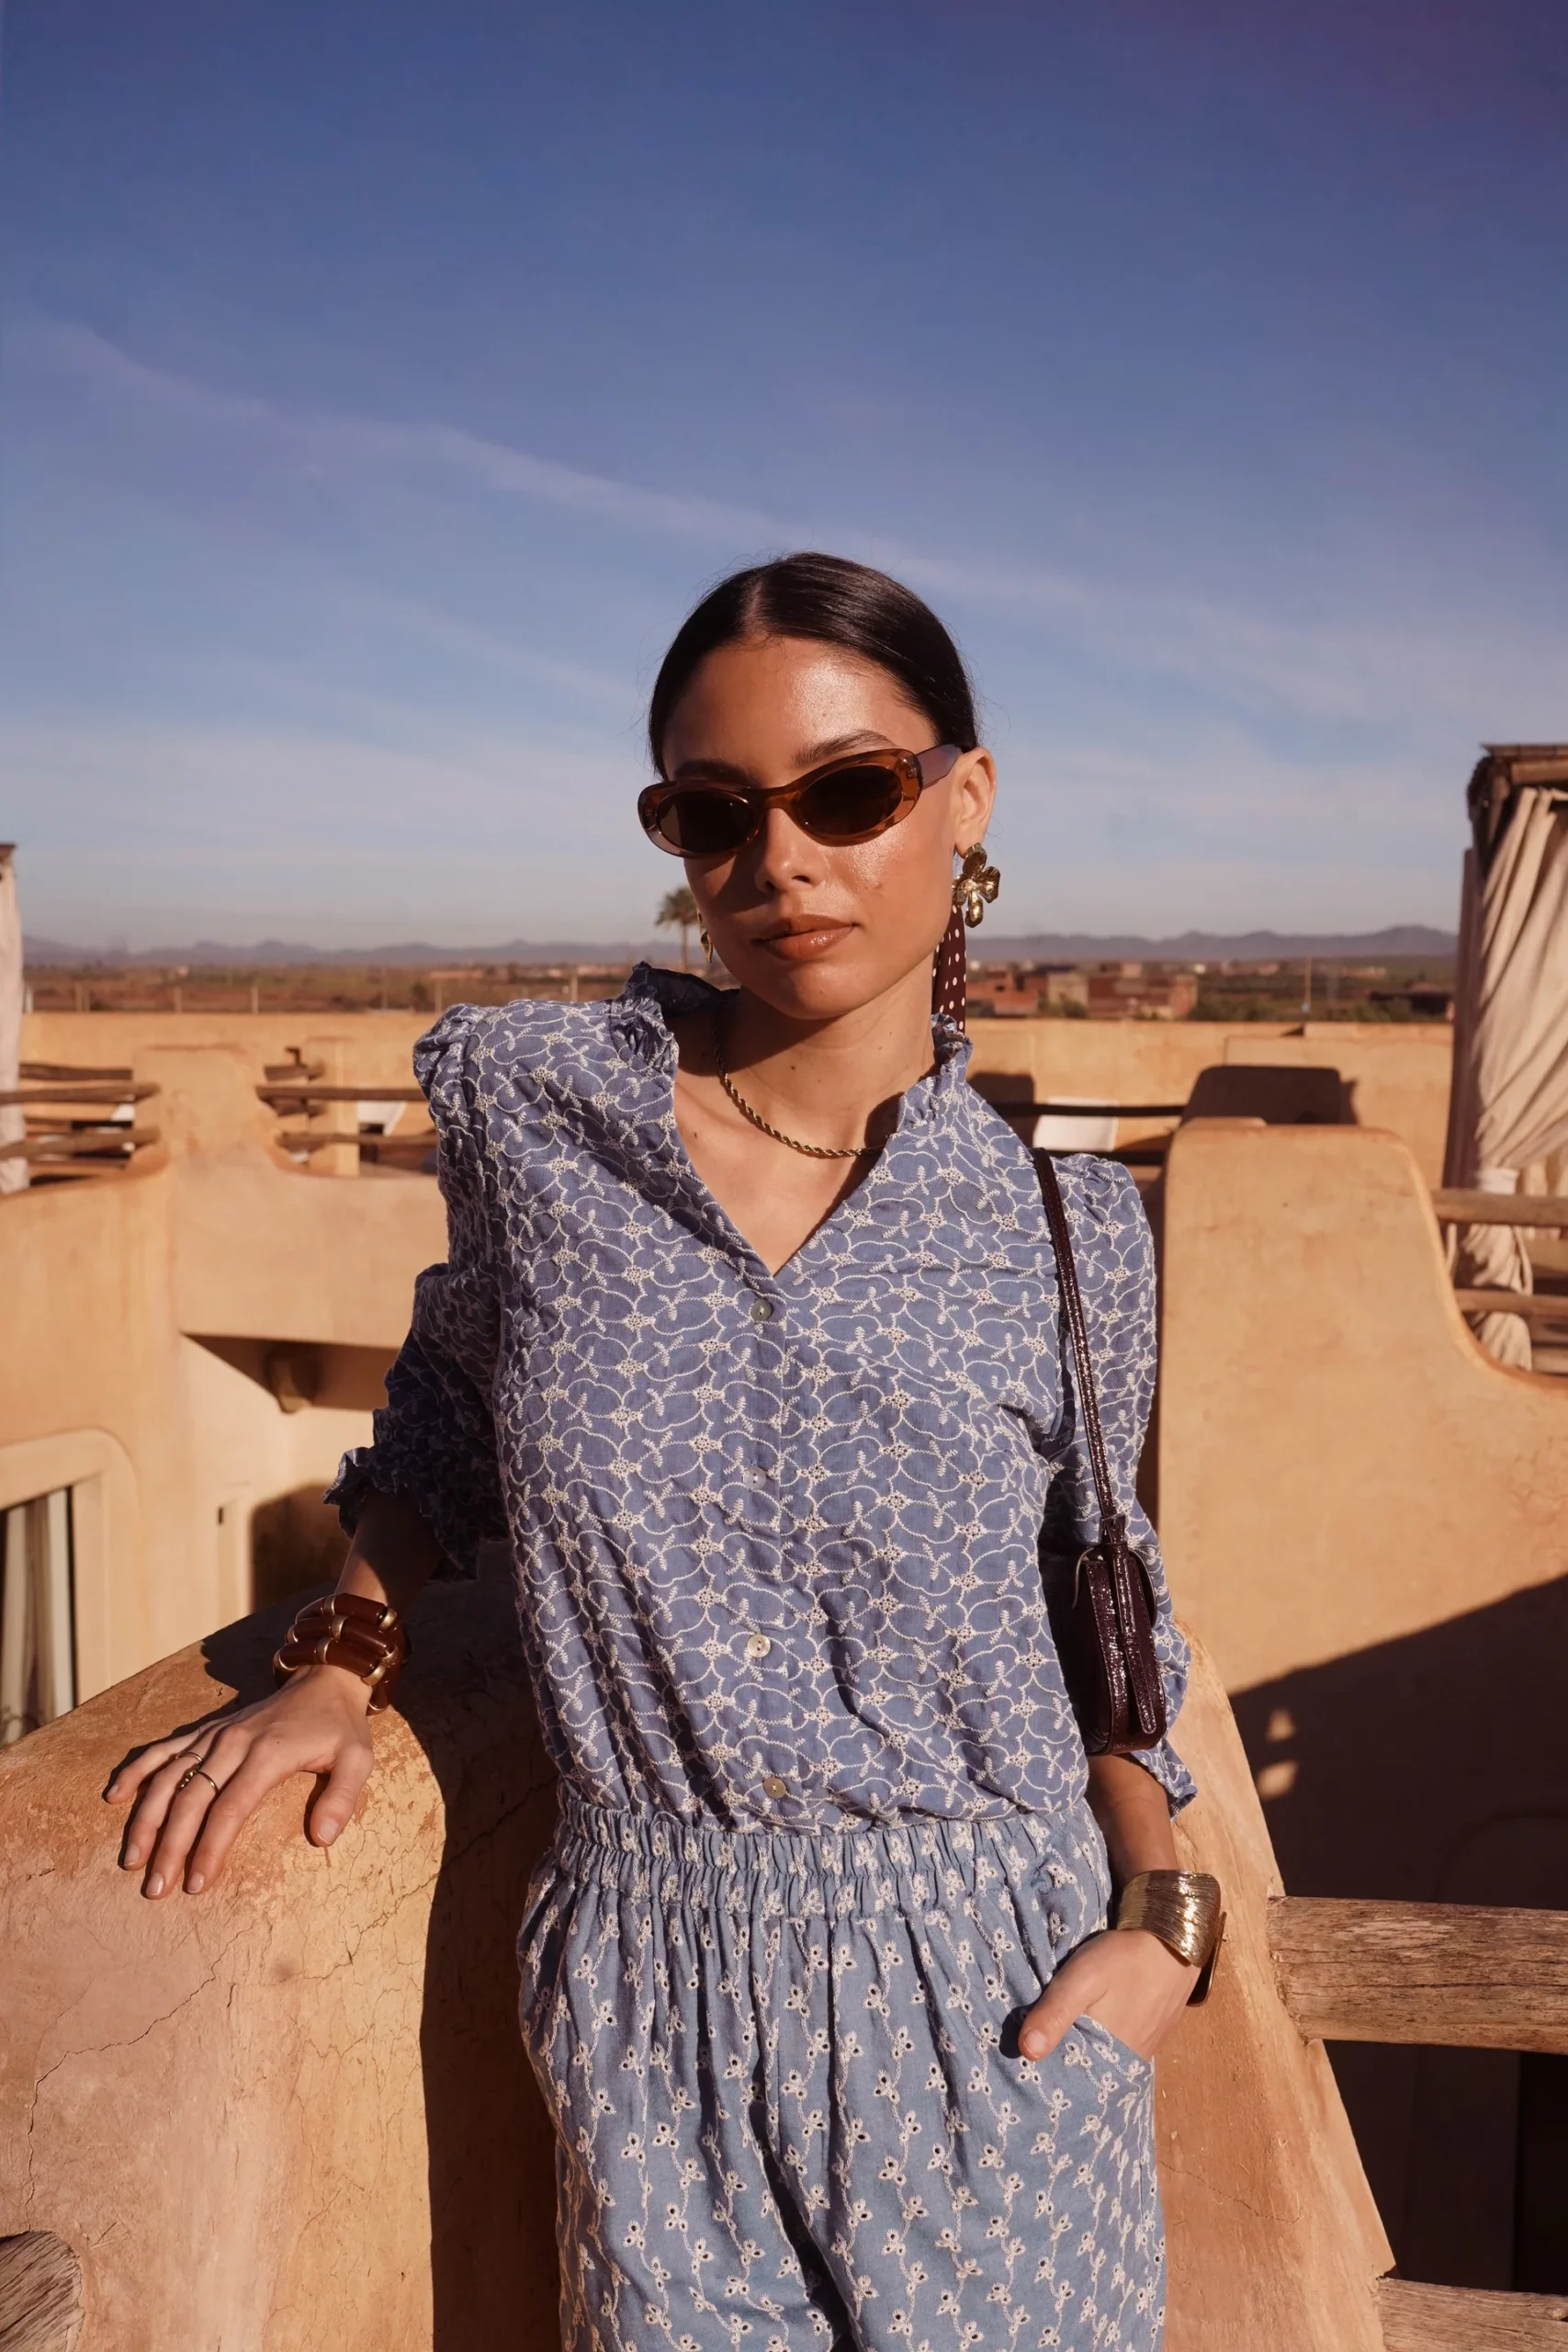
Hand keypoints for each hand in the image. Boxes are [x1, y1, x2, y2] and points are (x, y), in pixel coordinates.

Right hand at [103, 1664, 374, 1898]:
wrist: (325, 1679)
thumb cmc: (340, 1728)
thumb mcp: (358, 1760)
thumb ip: (342, 1799)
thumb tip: (321, 1839)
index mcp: (268, 1754)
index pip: (230, 1808)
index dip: (210, 1848)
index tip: (196, 1885)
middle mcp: (233, 1742)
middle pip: (190, 1798)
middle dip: (169, 1847)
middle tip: (155, 1889)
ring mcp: (214, 1734)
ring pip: (167, 1776)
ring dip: (145, 1819)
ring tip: (130, 1860)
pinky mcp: (205, 1730)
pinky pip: (162, 1749)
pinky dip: (136, 1771)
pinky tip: (114, 1797)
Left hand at [1019, 1927, 1197, 2063]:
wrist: (1172, 1940)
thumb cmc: (1124, 1959)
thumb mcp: (1082, 1978)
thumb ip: (1055, 2013)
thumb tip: (1026, 2052)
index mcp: (1109, 2057)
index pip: (1069, 2078)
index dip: (1045, 2070)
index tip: (1020, 2060)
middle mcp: (1129, 2063)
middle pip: (1086, 2068)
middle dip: (1062, 2059)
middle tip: (1033, 2042)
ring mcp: (1142, 2050)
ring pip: (1102, 2057)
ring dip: (1081, 2048)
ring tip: (1055, 2033)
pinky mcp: (1150, 2036)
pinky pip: (1118, 2047)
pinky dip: (1100, 2039)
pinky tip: (1087, 2024)